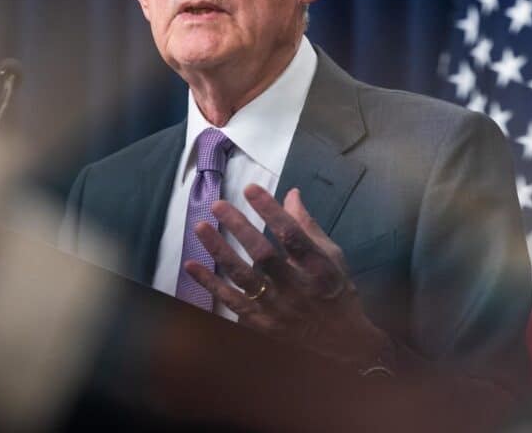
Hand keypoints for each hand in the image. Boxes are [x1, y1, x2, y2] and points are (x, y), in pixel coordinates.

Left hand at [183, 184, 389, 369]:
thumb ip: (308, 225)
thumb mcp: (332, 256)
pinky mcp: (261, 323)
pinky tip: (191, 265)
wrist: (340, 341)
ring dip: (219, 251)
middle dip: (239, 228)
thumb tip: (291, 193)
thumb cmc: (335, 290)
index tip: (251, 189)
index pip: (292, 234)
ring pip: (243, 277)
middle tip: (219, 205)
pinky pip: (230, 301)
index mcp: (318, 267)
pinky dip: (209, 284)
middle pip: (263, 255)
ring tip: (200, 227)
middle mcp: (296, 288)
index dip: (271, 210)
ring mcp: (277, 308)